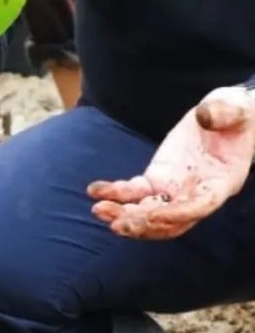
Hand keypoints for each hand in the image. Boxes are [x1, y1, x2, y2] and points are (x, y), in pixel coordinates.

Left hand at [89, 86, 254, 239]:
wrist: (226, 116)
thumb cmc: (237, 114)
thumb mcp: (236, 108)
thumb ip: (224, 113)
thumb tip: (206, 117)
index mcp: (221, 181)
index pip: (200, 206)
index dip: (177, 214)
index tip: (152, 216)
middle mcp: (197, 192)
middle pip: (170, 220)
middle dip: (143, 223)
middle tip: (116, 223)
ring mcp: (175, 189)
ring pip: (149, 211)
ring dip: (124, 214)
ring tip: (99, 210)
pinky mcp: (157, 179)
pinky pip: (134, 192)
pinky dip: (114, 193)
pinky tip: (94, 190)